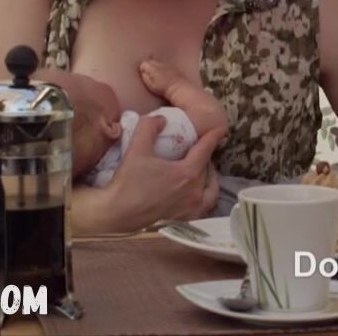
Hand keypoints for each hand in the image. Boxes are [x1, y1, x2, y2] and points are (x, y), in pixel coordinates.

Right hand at [104, 117, 224, 227]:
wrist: (117, 213)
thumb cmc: (127, 182)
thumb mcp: (137, 149)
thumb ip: (149, 127)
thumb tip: (161, 119)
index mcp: (187, 173)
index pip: (206, 150)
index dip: (213, 137)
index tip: (220, 130)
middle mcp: (194, 191)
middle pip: (208, 168)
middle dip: (205, 156)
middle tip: (198, 148)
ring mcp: (192, 207)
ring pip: (211, 187)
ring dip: (210, 175)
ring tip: (201, 167)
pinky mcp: (185, 218)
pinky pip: (206, 204)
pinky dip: (207, 194)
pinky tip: (200, 190)